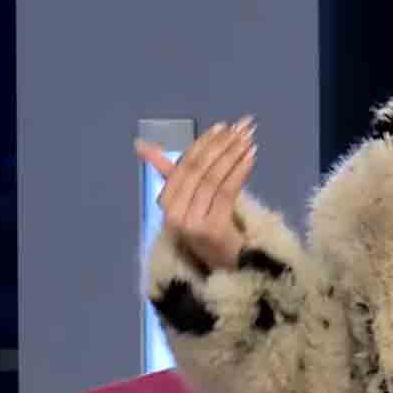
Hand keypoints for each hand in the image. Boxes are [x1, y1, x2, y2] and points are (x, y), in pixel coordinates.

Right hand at [135, 117, 257, 271]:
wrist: (225, 266)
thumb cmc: (206, 228)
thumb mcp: (187, 200)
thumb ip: (168, 171)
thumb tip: (141, 144)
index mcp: (166, 205)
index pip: (183, 167)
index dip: (202, 144)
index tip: (222, 126)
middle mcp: (173, 214)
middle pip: (198, 171)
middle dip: (221, 145)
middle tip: (241, 127)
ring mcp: (192, 223)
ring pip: (212, 180)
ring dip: (232, 154)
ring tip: (249, 138)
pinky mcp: (212, 230)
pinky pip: (226, 193)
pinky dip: (239, 171)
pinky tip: (251, 156)